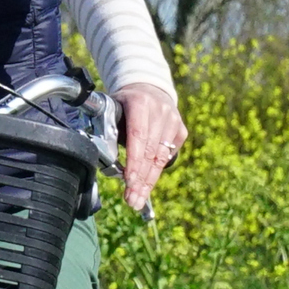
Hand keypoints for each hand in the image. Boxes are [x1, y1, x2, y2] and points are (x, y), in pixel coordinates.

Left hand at [112, 80, 185, 209]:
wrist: (150, 88)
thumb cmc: (126, 104)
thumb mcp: (114, 108)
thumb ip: (110, 129)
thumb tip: (107, 159)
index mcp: (140, 103)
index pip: (138, 136)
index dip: (134, 161)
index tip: (128, 181)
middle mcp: (161, 111)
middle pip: (150, 152)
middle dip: (140, 180)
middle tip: (131, 200)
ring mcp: (174, 120)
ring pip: (161, 158)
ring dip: (148, 182)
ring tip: (136, 200)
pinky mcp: (181, 130)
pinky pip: (168, 156)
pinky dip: (156, 171)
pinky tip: (145, 186)